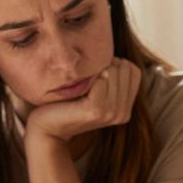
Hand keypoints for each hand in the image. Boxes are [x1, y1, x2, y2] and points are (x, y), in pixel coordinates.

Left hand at [23, 58, 140, 141]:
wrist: (48, 125)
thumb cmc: (69, 102)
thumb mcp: (95, 91)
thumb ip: (112, 79)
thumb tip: (116, 57)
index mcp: (126, 108)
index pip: (133, 70)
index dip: (116, 63)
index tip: (97, 71)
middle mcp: (122, 113)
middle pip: (124, 69)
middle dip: (106, 64)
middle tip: (87, 77)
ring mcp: (111, 113)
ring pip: (113, 72)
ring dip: (96, 70)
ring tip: (82, 81)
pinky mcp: (96, 110)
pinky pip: (101, 80)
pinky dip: (90, 77)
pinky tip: (77, 86)